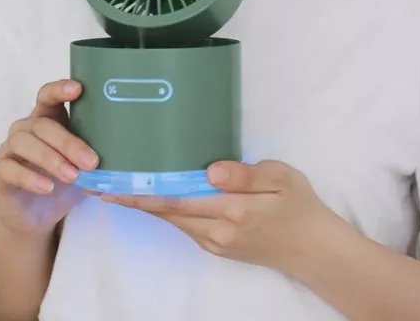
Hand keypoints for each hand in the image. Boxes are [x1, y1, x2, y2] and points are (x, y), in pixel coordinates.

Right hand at [0, 80, 98, 236]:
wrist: (37, 217)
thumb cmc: (64, 182)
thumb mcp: (83, 165)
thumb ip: (95, 151)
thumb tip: (126, 146)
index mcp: (47, 120)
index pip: (48, 96)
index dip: (59, 89)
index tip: (78, 89)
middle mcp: (25, 129)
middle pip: (43, 125)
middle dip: (69, 142)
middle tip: (91, 162)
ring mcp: (7, 149)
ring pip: (24, 142)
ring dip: (51, 158)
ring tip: (73, 176)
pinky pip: (9, 168)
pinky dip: (30, 177)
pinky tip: (47, 187)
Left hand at [102, 160, 339, 275]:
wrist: (315, 250)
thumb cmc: (299, 206)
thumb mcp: (282, 179)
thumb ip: (246, 175)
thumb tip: (210, 170)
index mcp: (232, 211)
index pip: (176, 199)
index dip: (142, 192)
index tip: (113, 185)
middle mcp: (216, 231)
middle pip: (167, 212)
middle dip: (134, 199)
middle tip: (104, 185)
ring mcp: (216, 243)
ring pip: (173, 221)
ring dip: (147, 206)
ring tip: (122, 190)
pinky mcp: (219, 247)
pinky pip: (185, 227)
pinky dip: (166, 212)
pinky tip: (158, 200)